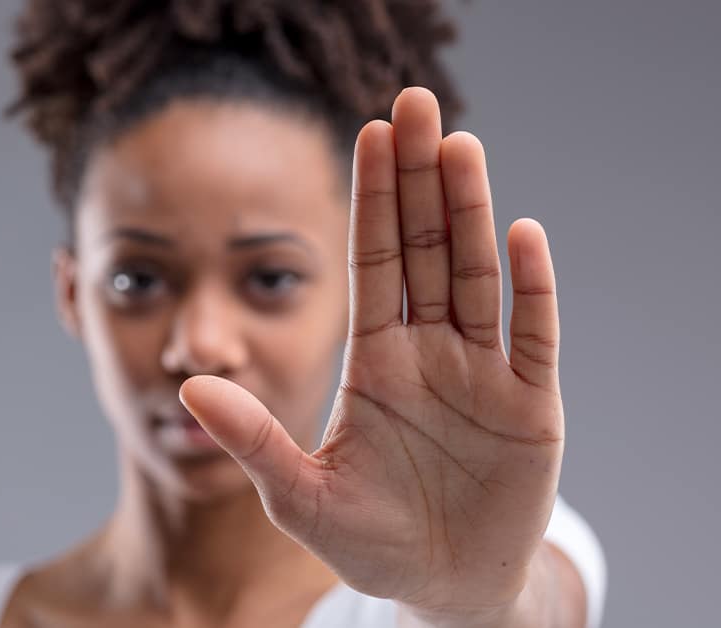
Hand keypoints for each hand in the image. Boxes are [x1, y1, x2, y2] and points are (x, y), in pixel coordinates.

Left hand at [179, 87, 563, 618]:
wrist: (443, 587)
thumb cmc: (368, 542)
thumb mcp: (299, 496)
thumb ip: (252, 440)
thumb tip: (187, 389)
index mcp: (377, 363)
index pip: (373, 264)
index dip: (371, 201)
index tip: (366, 134)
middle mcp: (430, 352)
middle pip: (426, 250)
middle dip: (419, 179)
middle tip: (416, 103)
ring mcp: (483, 374)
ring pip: (476, 276)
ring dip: (469, 212)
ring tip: (459, 147)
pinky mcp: (531, 407)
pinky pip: (533, 337)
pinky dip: (531, 288)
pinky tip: (521, 234)